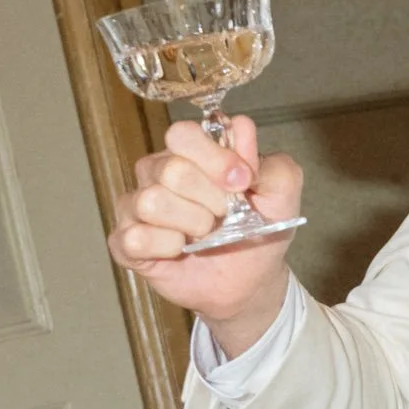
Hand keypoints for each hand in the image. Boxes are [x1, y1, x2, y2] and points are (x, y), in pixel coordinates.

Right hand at [107, 114, 300, 349]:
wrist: (250, 281)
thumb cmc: (259, 230)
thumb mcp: (282, 194)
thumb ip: (269, 161)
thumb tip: (241, 128)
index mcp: (191, 151)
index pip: (183, 134)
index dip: (214, 158)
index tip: (242, 183)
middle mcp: (158, 172)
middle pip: (171, 170)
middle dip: (210, 198)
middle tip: (225, 214)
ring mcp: (137, 206)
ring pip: (151, 202)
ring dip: (191, 223)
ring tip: (205, 234)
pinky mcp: (126, 241)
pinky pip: (134, 237)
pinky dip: (166, 247)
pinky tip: (179, 249)